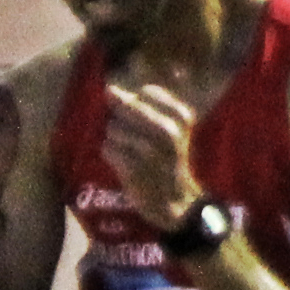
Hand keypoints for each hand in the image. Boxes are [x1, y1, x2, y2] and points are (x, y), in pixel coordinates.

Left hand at [98, 80, 200, 225]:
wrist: (175, 200)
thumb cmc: (168, 158)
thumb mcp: (171, 126)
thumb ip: (140, 103)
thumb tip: (108, 88)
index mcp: (181, 117)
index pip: (146, 92)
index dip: (140, 104)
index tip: (150, 124)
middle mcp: (168, 131)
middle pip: (126, 106)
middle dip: (126, 120)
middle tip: (138, 139)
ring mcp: (150, 150)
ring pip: (113, 128)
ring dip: (117, 140)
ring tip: (133, 153)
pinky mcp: (132, 168)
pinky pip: (108, 148)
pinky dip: (112, 155)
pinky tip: (126, 164)